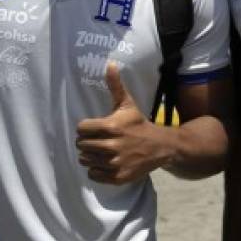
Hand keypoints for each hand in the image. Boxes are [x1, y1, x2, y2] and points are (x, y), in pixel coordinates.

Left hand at [75, 62, 172, 184]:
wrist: (160, 146)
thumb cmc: (139, 124)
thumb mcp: (127, 104)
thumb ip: (115, 86)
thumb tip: (110, 63)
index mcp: (110, 127)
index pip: (81, 129)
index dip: (86, 128)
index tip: (94, 128)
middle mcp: (111, 146)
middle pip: (81, 145)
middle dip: (87, 142)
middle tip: (98, 140)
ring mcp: (114, 163)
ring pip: (85, 161)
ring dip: (90, 156)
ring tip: (101, 151)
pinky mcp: (117, 176)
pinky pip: (93, 175)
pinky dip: (96, 170)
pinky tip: (104, 162)